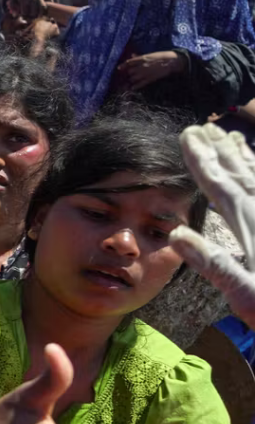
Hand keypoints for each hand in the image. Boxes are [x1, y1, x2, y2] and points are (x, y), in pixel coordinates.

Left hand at [112, 51, 183, 91]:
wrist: (172, 61)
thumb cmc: (161, 56)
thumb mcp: (150, 54)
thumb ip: (140, 56)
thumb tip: (132, 55)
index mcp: (142, 58)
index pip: (129, 62)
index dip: (123, 65)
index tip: (119, 68)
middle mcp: (142, 66)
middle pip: (130, 71)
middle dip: (128, 74)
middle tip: (126, 76)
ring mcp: (146, 73)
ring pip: (133, 78)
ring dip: (131, 80)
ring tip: (127, 83)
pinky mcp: (150, 79)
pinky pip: (141, 84)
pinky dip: (136, 86)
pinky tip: (132, 88)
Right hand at [171, 124, 254, 319]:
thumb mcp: (246, 296)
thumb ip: (214, 264)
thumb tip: (176, 234)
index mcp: (251, 227)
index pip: (220, 186)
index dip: (202, 160)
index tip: (188, 136)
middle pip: (240, 175)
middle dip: (220, 151)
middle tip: (205, 127)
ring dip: (244, 158)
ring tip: (233, 138)